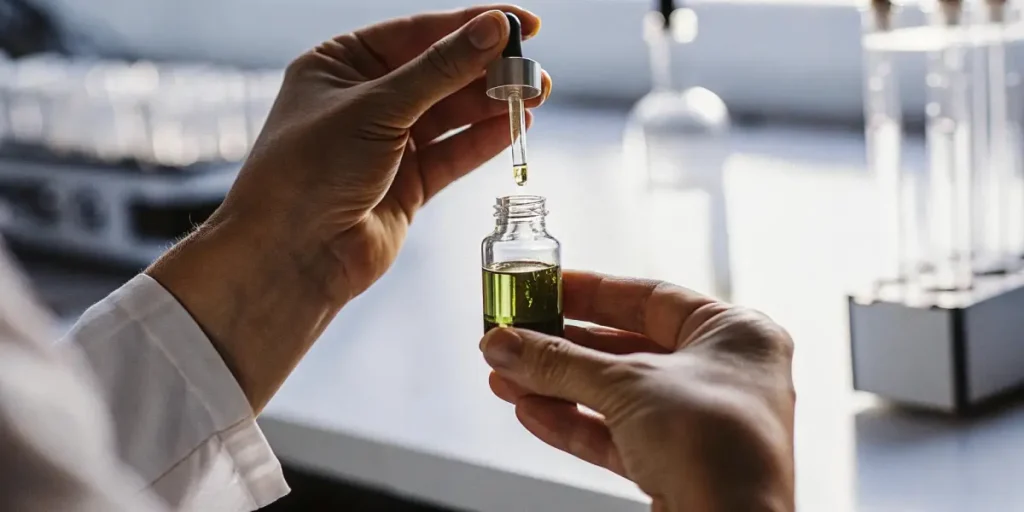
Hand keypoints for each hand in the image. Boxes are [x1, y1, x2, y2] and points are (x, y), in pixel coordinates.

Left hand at [149, 6, 549, 410]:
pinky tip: (514, 127)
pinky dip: (483, 141)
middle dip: (488, 69)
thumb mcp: (376, 108)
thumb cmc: (307, 171)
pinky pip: (453, 154)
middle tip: (534, 68)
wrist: (290, 256)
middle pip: (440, 73)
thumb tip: (494, 29)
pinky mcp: (406, 185)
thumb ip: (441, 70)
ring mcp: (386, 144)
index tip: (522, 22)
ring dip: (492, 104)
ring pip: (451, 115)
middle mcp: (364, 100)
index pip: (418, 33)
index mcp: (341, 64)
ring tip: (534, 94)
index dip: (471, 25)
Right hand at [480, 271, 795, 511]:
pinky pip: (617, 436)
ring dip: (558, 387)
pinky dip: (573, 423)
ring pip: (616, 396)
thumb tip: (507, 343)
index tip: (548, 288)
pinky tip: (531, 410)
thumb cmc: (719, 448)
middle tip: (517, 336)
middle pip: (626, 348)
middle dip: (562, 348)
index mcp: (735, 335)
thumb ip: (559, 361)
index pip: (651, 297)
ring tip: (508, 376)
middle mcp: (723, 375)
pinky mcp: (677, 465)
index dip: (592, 292)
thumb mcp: (626, 385)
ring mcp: (700, 424)